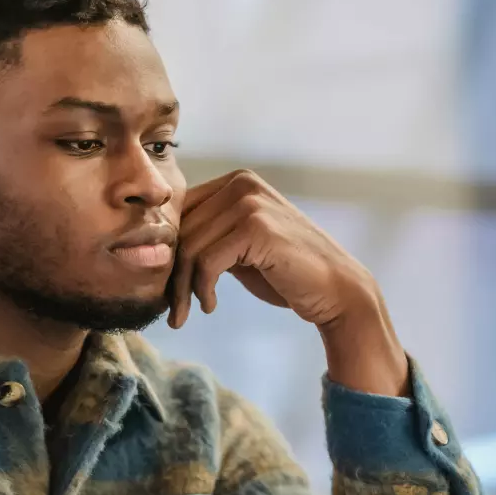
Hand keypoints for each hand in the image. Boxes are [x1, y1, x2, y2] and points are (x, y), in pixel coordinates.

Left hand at [168, 170, 407, 395]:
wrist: (336, 289)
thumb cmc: (285, 272)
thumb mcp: (239, 247)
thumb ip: (209, 236)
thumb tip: (159, 248)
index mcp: (235, 182)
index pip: (179, 212)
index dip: (167, 250)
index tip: (166, 286)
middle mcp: (241, 183)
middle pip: (181, 229)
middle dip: (171, 273)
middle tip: (173, 308)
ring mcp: (250, 202)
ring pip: (190, 247)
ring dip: (183, 288)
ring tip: (187, 312)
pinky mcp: (256, 227)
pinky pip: (207, 261)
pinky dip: (201, 289)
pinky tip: (210, 306)